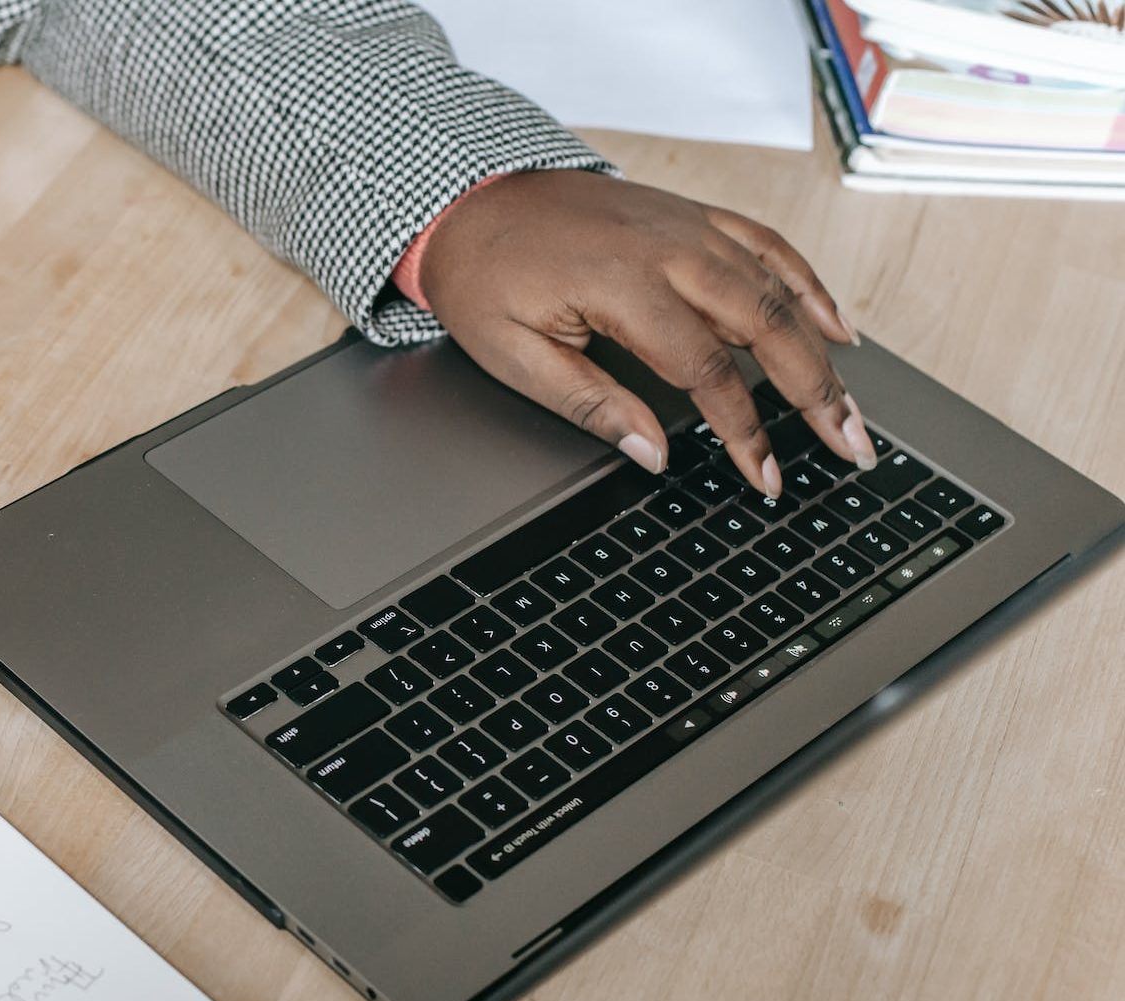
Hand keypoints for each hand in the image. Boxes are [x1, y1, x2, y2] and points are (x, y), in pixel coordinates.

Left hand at [420, 170, 878, 495]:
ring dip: (824, 350)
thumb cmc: (486, 276)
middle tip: (850, 445)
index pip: (707, 370)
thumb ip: (589, 405)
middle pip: (767, 325)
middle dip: (817, 392)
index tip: (766, 476)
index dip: (745, 430)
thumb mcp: (513, 353)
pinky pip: (766, 247)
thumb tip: (652, 454)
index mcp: (623, 284)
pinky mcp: (691, 215)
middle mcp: (669, 247)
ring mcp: (687, 224)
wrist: (473, 200)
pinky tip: (838, 325)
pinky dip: (808, 285)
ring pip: (778, 288)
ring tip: (852, 406)